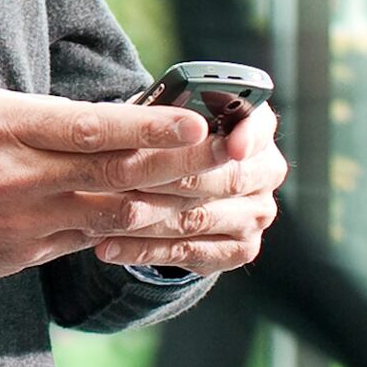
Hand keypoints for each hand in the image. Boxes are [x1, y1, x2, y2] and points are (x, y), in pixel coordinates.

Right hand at [0, 88, 275, 286]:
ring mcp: (27, 222)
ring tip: (222, 196)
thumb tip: (109, 119)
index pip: (91, 128)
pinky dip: (134, 233)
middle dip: (182, 168)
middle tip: (235, 159)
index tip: (195, 123)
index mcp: (9, 126)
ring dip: (172, 206)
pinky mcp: (28, 255)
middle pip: (117, 173)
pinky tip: (170, 223)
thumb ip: (44, 115)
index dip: (148, 128)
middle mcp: (22, 177)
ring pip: (116, 215)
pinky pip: (92, 242)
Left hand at [95, 96, 285, 276]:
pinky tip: (109, 247)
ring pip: (198, 219)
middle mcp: (265, 172)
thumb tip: (139, 119)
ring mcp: (256, 214)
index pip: (259, 127)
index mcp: (256, 127)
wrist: (181, 186)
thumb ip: (163, 114)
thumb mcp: (167, 118)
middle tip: (122, 178)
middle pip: (223, 178)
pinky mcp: (239, 249)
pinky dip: (144, 250)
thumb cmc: (169, 140)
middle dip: (169, 178)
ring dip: (146, 219)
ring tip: (101, 217)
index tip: (231, 146)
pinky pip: (188, 252)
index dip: (247, 136)